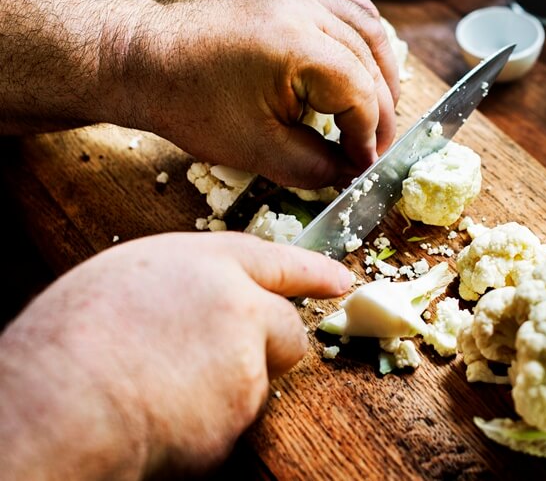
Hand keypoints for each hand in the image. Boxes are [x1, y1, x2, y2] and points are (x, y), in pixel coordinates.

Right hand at [0, 232, 352, 478]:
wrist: (61, 400)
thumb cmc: (69, 339)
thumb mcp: (126, 280)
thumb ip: (184, 288)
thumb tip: (202, 307)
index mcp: (205, 262)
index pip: (275, 260)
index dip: (313, 271)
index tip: (341, 279)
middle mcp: (238, 304)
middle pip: (287, 329)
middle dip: (271, 349)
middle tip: (222, 365)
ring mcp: (247, 360)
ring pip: (256, 382)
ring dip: (227, 391)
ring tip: (162, 392)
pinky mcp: (242, 413)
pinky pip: (231, 423)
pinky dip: (206, 427)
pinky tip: (162, 419)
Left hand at [121, 0, 399, 188]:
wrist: (145, 61)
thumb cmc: (189, 102)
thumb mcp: (255, 149)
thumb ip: (313, 166)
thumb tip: (350, 172)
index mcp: (296, 46)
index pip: (361, 94)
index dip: (368, 137)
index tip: (361, 167)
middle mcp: (305, 11)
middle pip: (371, 63)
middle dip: (380, 114)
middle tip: (370, 151)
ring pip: (369, 30)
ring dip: (382, 75)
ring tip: (377, 115)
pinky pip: (347, 6)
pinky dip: (365, 36)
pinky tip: (368, 61)